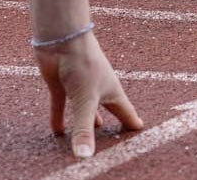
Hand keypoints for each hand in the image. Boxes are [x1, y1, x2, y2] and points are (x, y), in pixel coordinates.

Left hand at [34, 30, 142, 158]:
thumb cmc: (83, 63)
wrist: (62, 39)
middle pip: (107, 111)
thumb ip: (85, 129)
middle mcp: (98, 90)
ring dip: (86, 123)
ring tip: (89, 138)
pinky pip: (60, 106)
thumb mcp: (86, 100)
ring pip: (84, 111)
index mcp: (112, 91)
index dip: (132, 122)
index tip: (139, 131)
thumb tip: (84, 157)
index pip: (126, 111)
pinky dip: (58, 119)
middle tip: (115, 140)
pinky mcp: (61, 86)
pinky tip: (57, 132)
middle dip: (112, 124)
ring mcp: (79, 88)